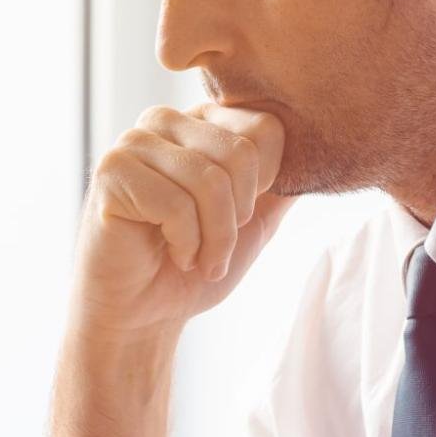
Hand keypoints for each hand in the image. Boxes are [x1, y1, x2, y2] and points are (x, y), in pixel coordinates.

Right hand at [71, 103, 291, 340]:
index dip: (262, 188)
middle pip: (240, 155)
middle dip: (237, 219)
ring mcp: (133, 143)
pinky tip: (171, 255)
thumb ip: (283, 185)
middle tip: (216, 249)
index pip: (265, 129)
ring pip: (209, 181)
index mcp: (201, 121)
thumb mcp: (254, 221)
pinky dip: (184, 244)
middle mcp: (165, 121)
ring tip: (196, 259)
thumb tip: (324, 153)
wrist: (143, 315)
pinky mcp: (111, 173)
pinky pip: (174, 204)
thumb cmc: (192, 268)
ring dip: (214, 239)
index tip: (236, 219)